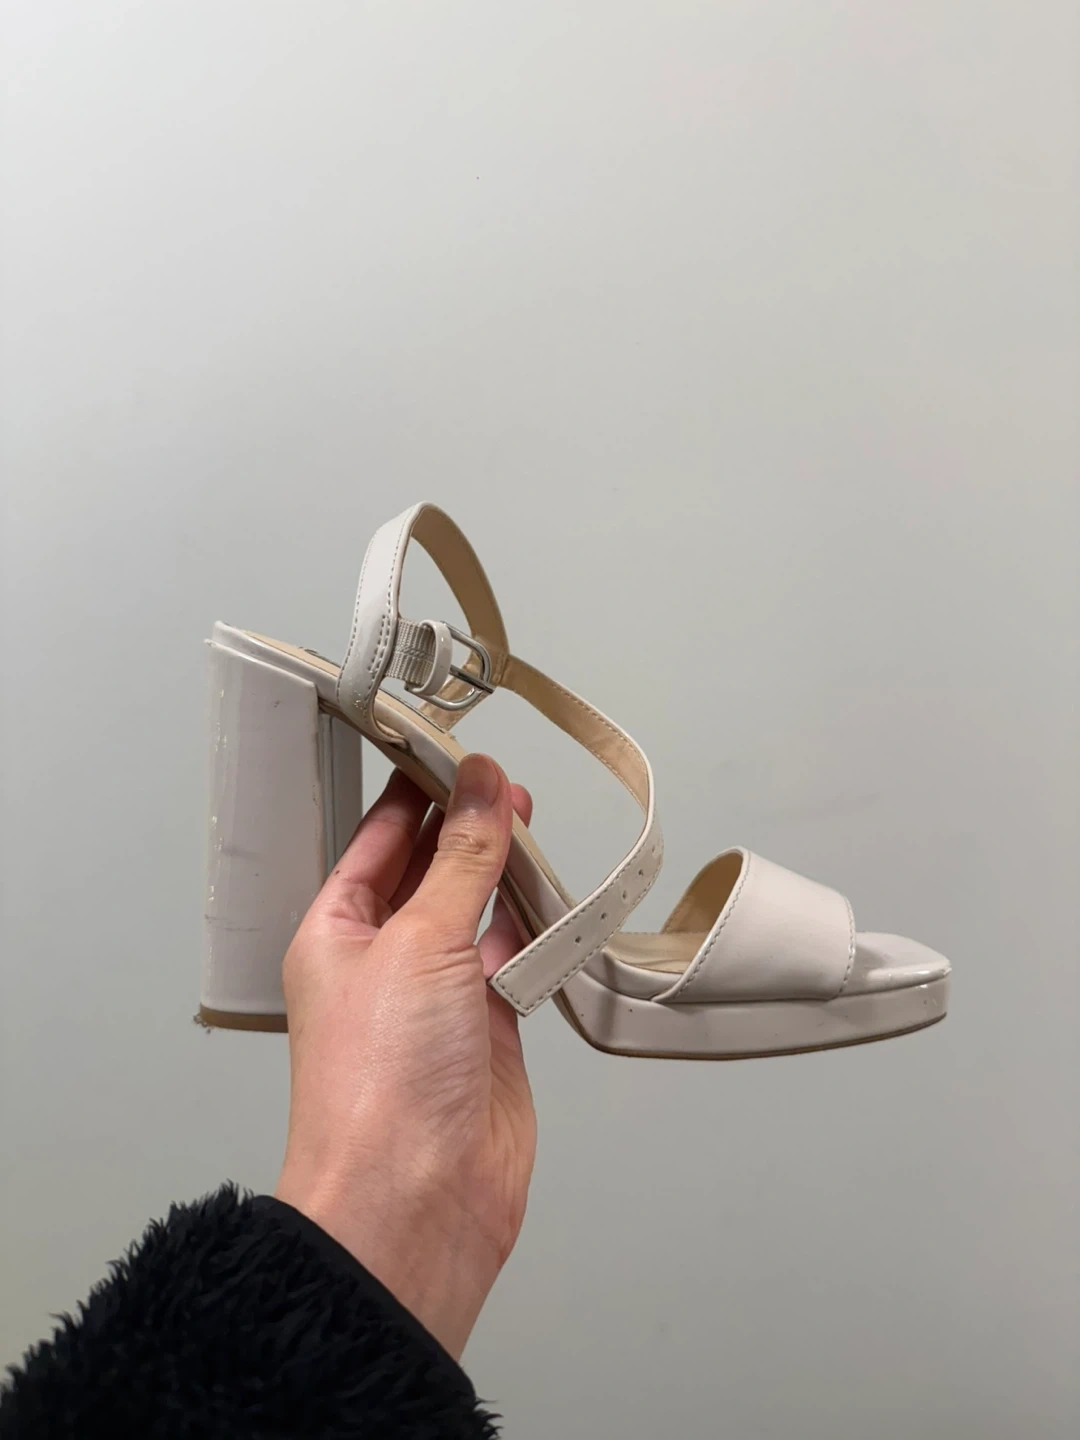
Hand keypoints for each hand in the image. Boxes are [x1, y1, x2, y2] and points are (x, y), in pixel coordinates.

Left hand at [275, 753, 536, 1357]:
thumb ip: (461, 860)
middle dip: (467, 826)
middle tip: (509, 783)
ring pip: (477, 913)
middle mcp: (385, 960)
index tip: (458, 748)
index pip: (377, 840)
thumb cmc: (378, 1082)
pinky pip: (515, 961)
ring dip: (505, 874)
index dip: (416, 791)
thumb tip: (484, 785)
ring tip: (533, 825)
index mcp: (337, 931)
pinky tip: (552, 900)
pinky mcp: (489, 1033)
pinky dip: (536, 931)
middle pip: (431, 871)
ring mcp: (439, 997)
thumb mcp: (418, 941)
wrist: (414, 1201)